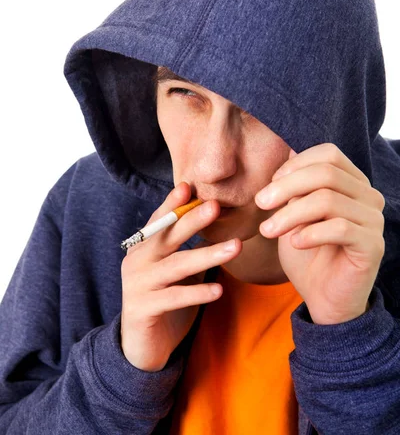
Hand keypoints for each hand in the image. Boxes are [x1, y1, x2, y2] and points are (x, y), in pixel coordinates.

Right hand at [120, 182, 240, 370]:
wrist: (142, 346)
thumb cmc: (164, 301)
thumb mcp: (176, 271)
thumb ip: (188, 250)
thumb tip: (217, 224)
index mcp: (143, 248)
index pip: (159, 221)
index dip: (172, 204)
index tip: (189, 187)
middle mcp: (136, 262)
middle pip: (167, 237)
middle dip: (192, 220)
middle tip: (216, 206)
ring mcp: (137, 285)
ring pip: (175, 266)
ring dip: (206, 255)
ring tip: (235, 247)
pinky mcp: (142, 309)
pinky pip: (174, 297)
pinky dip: (197, 293)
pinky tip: (218, 290)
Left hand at [255, 143, 385, 324]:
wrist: (322, 297)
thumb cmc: (306, 251)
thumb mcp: (294, 212)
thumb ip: (296, 185)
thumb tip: (289, 150)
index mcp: (353, 182)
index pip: (329, 154)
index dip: (296, 165)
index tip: (270, 184)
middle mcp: (369, 196)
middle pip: (326, 173)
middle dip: (286, 186)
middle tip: (260, 203)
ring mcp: (374, 220)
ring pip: (328, 200)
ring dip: (290, 214)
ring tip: (268, 230)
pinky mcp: (373, 245)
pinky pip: (340, 228)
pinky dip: (310, 233)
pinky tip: (293, 243)